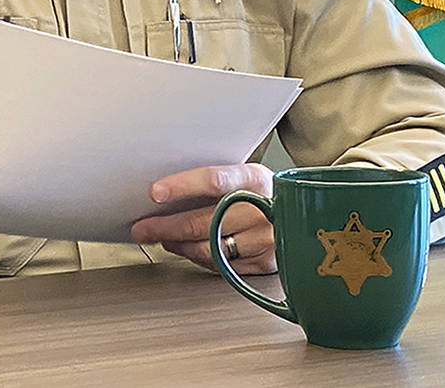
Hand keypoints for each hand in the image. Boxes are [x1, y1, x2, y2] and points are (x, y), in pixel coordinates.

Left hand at [130, 163, 275, 274]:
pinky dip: (199, 259)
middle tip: (143, 228)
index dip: (182, 186)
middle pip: (206, 220)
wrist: (301, 213)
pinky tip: (188, 249)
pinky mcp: (266, 263)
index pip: (214, 180)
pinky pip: (222, 266)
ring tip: (163, 238)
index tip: (155, 192)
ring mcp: (267, 239)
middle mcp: (265, 208)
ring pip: (210, 248)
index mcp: (256, 178)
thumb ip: (214, 184)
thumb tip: (163, 193)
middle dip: (167, 226)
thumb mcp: (244, 178)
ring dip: (179, 245)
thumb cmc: (261, 194)